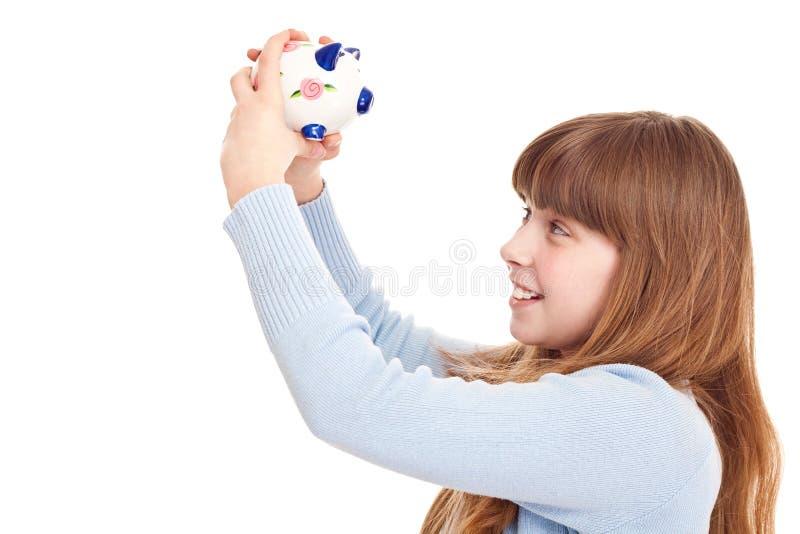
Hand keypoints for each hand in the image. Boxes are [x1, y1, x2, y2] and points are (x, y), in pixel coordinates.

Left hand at [221, 28, 328, 208]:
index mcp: (266, 102)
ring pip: (238, 106)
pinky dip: (248, 131)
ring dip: (248, 105)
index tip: (288, 35)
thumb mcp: (297, 150)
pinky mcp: (227, 141)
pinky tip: (259, 145)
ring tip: (264, 118)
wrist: (251, 183)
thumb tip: (324, 146)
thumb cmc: (276, 162)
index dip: (277, 41)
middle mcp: (246, 108)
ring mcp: (233, 123)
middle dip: (247, 72)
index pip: (270, 61)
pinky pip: (238, 130)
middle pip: (240, 77)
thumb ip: (309, 144)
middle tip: (257, 77)